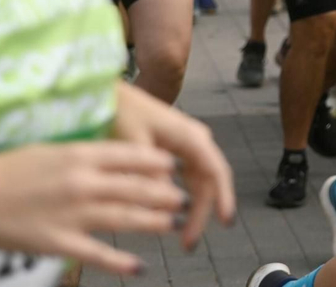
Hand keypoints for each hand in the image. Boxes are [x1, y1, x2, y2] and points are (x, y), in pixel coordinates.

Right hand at [0, 140, 187, 274]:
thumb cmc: (3, 170)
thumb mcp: (48, 151)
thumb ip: (83, 155)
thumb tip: (112, 160)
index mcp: (80, 155)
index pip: (133, 156)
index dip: (159, 163)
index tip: (174, 166)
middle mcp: (84, 183)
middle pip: (138, 188)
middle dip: (166, 194)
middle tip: (184, 198)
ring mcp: (73, 215)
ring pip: (126, 219)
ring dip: (155, 223)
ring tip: (174, 224)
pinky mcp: (59, 244)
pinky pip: (98, 254)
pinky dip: (121, 263)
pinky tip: (139, 267)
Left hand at [111, 82, 235, 251]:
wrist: (112, 93)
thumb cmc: (123, 112)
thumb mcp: (134, 144)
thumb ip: (151, 173)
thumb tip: (166, 203)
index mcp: (191, 136)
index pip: (216, 171)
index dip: (222, 197)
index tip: (224, 222)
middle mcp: (196, 140)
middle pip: (209, 181)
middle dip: (202, 212)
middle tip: (188, 242)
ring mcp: (188, 144)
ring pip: (200, 182)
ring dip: (195, 207)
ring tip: (184, 235)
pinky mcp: (176, 149)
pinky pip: (188, 178)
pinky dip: (185, 197)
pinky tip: (175, 214)